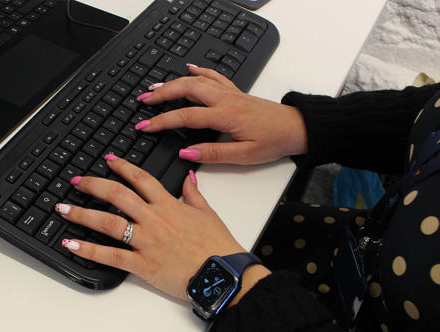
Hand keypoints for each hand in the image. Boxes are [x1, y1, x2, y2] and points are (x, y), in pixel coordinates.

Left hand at [55, 155, 269, 300]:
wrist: (222, 273)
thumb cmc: (217, 245)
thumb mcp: (208, 213)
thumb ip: (194, 193)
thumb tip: (188, 176)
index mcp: (169, 205)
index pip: (141, 179)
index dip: (122, 167)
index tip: (108, 160)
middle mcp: (154, 219)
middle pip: (117, 195)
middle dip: (93, 185)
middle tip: (76, 181)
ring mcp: (146, 241)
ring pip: (108, 223)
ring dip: (82, 214)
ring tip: (62, 208)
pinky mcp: (142, 264)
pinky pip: (110, 256)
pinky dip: (88, 249)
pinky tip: (71, 244)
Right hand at [136, 66, 307, 164]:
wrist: (296, 128)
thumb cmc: (274, 141)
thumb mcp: (244, 155)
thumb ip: (213, 154)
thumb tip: (186, 153)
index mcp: (225, 116)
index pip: (185, 117)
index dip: (161, 122)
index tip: (144, 127)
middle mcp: (225, 100)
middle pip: (186, 90)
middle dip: (161, 95)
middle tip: (143, 101)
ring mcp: (230, 93)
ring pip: (196, 81)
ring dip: (173, 82)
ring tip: (155, 88)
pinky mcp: (236, 92)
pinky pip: (214, 76)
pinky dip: (199, 71)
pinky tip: (190, 69)